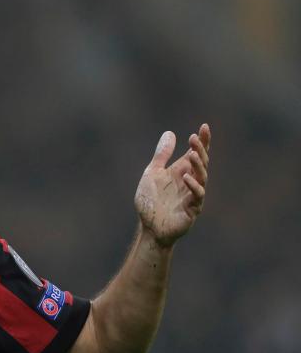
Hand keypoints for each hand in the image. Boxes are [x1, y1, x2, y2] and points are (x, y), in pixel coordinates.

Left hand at [134, 123, 210, 246]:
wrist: (148, 226)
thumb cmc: (151, 201)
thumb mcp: (152, 173)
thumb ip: (161, 155)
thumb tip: (170, 133)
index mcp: (182, 171)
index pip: (196, 153)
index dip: (202, 141)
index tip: (204, 126)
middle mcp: (190, 181)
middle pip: (200, 162)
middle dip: (199, 150)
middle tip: (194, 138)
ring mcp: (193, 195)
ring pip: (201, 177)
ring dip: (197, 165)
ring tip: (192, 154)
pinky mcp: (192, 209)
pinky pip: (197, 196)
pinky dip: (193, 186)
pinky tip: (187, 178)